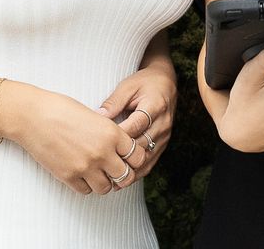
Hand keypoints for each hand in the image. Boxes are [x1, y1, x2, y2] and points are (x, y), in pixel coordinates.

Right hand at [0, 83, 148, 194]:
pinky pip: (86, 191)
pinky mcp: (68, 176)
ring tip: (97, 172)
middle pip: (126, 176)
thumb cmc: (61, 109)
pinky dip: (86, 185)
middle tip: (115, 170)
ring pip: (106, 188)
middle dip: (122, 174)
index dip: (135, 158)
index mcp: (111, 133)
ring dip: (104, 182)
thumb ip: (109, 133)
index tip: (128, 157)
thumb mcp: (94, 116)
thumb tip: (120, 146)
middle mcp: (102, 152)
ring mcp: (85, 166)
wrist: (33, 115)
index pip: (138, 156)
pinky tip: (81, 173)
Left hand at [97, 66, 176, 183]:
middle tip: (101, 166)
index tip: (101, 143)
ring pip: (146, 158)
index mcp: (155, 106)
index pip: (137, 125)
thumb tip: (97, 116)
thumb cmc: (144, 83)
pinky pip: (150, 162)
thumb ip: (114, 102)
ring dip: (130, 170)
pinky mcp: (163, 144)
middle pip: (142, 145)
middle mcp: (163, 124)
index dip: (120, 135)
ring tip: (110, 181)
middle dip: (122, 157)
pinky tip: (122, 181)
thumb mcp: (128, 86)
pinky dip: (136, 172)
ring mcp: (164, 136)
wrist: (166, 84)